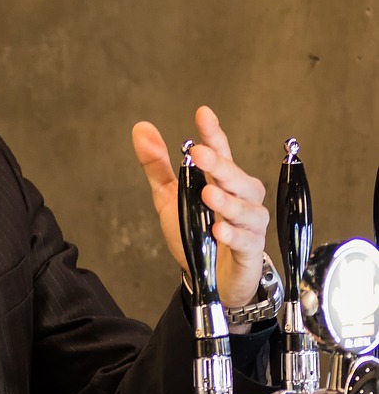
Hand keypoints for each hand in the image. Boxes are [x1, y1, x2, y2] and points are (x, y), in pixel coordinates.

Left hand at [132, 106, 268, 309]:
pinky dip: (233, 234)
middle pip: (234, 177)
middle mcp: (241, 196)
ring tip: (207, 195)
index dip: (213, 133)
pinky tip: (218, 230)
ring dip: (226, 201)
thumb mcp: (170, 198)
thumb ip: (157, 166)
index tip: (203, 114)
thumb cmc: (195, 233)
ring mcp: (249, 222)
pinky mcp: (252, 248)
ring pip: (245, 207)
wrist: (211, 279)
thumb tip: (141, 129)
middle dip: (218, 165)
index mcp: (221, 180)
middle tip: (199, 153)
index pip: (220, 151)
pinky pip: (246, 239)